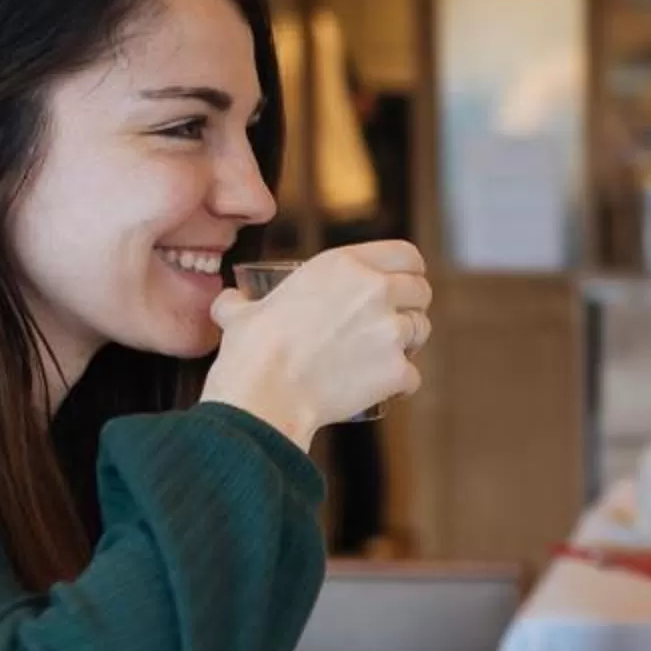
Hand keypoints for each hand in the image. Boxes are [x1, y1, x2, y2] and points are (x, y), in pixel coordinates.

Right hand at [201, 241, 431, 446]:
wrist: (264, 396)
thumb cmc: (251, 353)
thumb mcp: (241, 311)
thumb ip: (240, 300)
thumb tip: (229, 300)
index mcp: (343, 265)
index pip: (405, 254)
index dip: (409, 270)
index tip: (404, 283)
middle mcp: (374, 290)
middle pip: (421, 291)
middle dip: (411, 307)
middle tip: (392, 324)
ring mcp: (390, 330)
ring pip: (421, 331)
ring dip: (408, 344)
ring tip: (383, 355)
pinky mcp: (397, 370)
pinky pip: (413, 376)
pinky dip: (399, 385)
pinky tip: (379, 389)